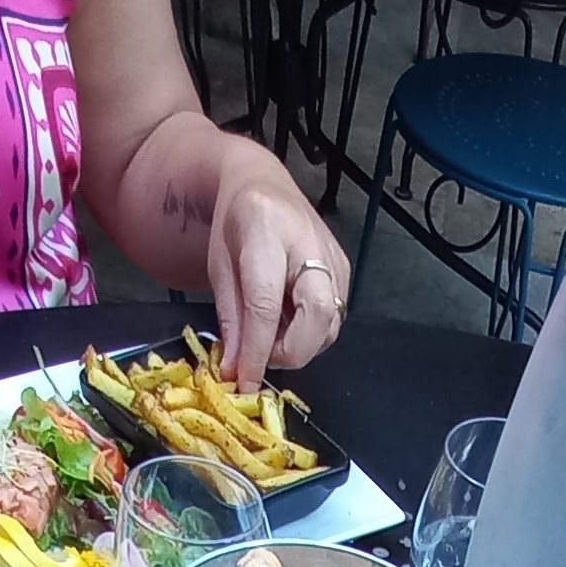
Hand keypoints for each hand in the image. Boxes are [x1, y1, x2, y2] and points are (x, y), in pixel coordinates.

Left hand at [206, 160, 348, 387]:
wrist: (262, 185)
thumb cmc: (236, 223)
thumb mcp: (219, 267)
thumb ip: (231, 319)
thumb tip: (236, 370)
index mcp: (267, 231)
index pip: (266, 305)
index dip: (256, 351)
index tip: (244, 381)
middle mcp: (309, 243)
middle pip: (317, 317)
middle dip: (289, 352)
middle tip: (261, 354)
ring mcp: (334, 257)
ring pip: (329, 326)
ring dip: (298, 344)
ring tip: (270, 332)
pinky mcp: (346, 271)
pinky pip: (333, 320)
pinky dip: (308, 333)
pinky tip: (287, 319)